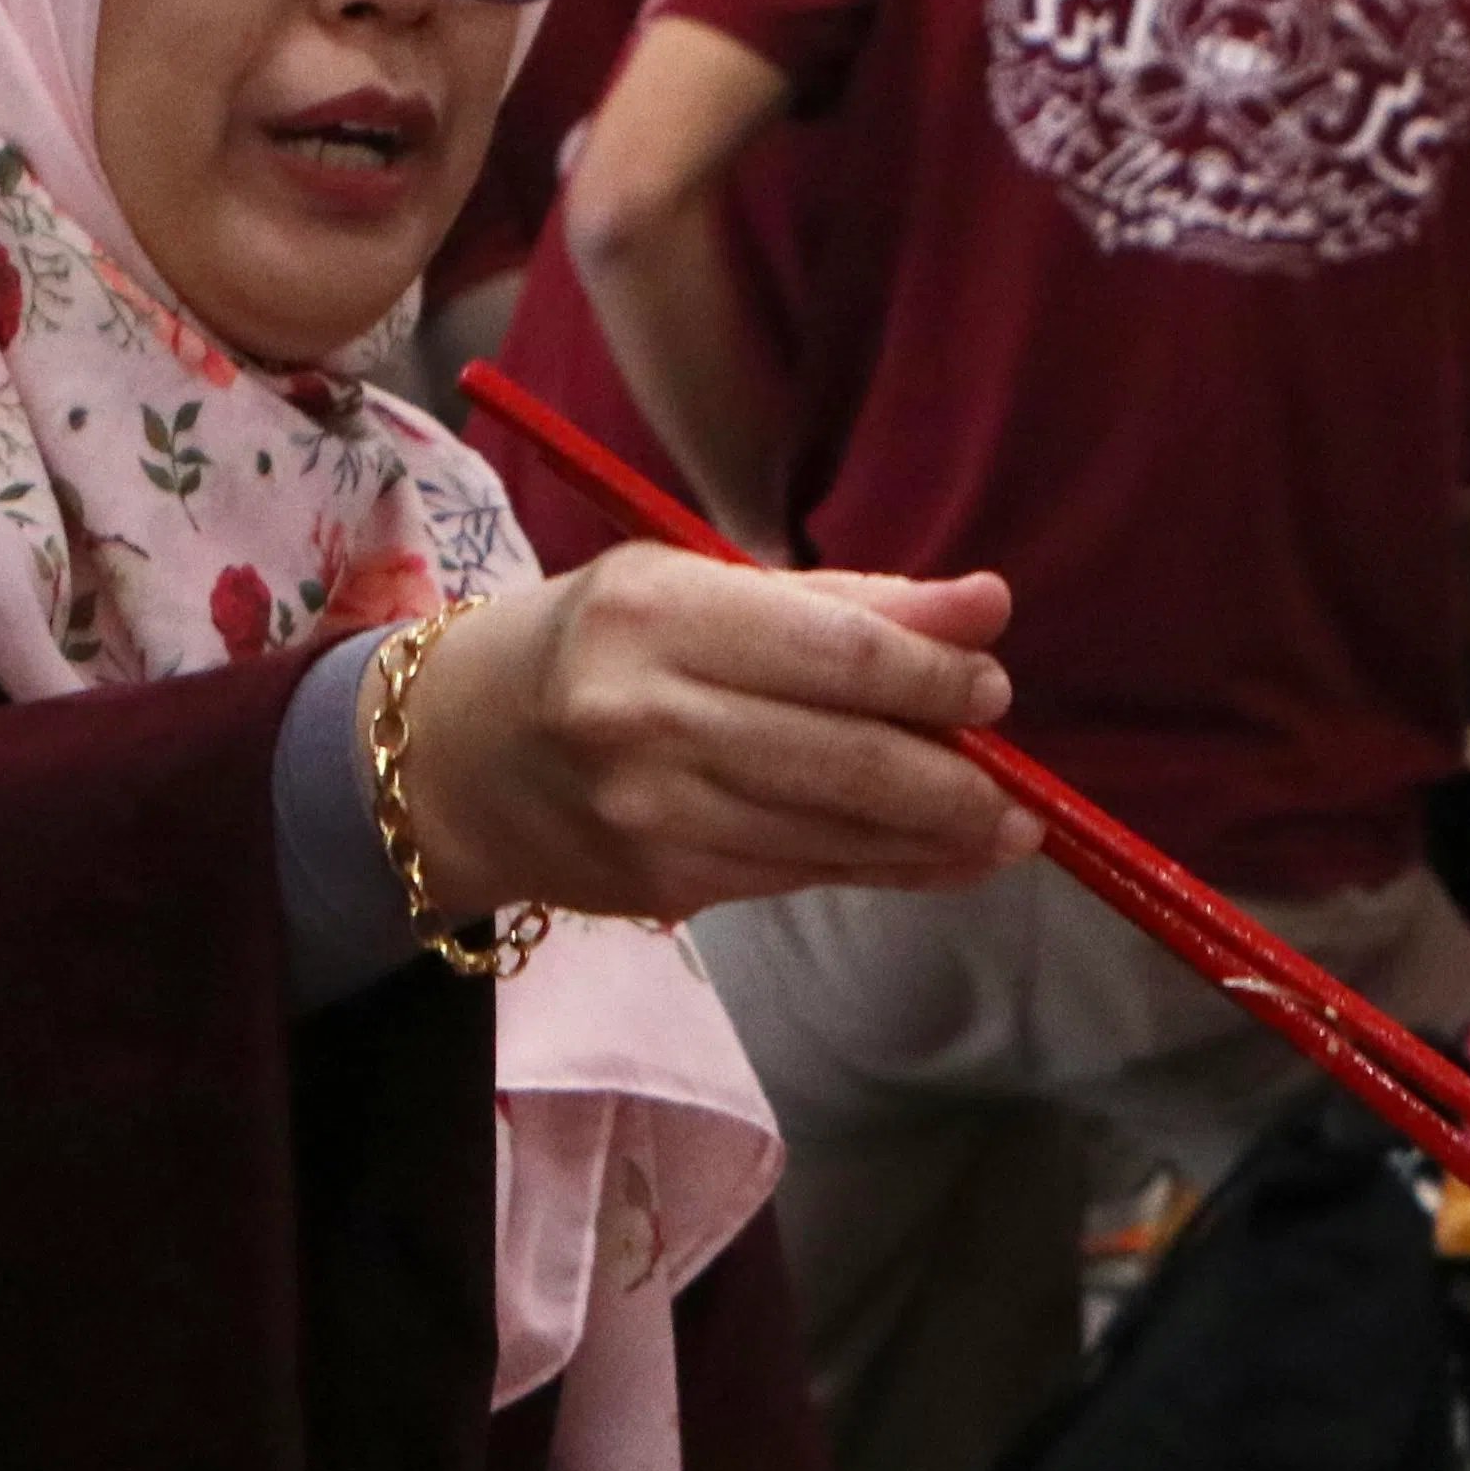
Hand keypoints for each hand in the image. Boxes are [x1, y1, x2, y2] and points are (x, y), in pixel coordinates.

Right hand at [390, 544, 1032, 923]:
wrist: (456, 756)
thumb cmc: (598, 648)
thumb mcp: (700, 587)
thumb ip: (847, 605)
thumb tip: (987, 608)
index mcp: (662, 612)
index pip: (842, 653)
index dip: (937, 678)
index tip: (990, 688)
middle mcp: (650, 713)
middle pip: (850, 757)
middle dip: (954, 778)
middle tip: (1013, 784)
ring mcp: (655, 811)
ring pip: (837, 831)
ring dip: (938, 838)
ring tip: (1002, 828)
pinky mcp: (665, 883)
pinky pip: (805, 872)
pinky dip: (884, 867)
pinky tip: (937, 858)